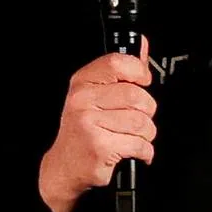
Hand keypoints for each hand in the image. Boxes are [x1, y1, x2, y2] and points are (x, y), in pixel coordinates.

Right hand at [38, 38, 155, 211]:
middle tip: (139, 118)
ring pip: (141, 122)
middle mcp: (82, 100)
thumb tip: (141, 45)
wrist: (64, 166)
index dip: (138, 71)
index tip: (143, 81)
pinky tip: (133, 151)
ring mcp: (89, 123)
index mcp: (83, 82)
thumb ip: (121, 71)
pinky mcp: (100, 146)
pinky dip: (144, 151)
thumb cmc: (83, 129)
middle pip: (136, 96)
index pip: (117, 63)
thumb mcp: (95, 95)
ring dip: (146, 134)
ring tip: (134, 136)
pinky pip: (139, 144)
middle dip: (147, 111)